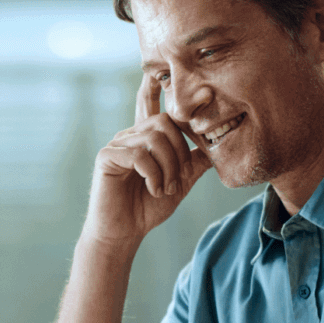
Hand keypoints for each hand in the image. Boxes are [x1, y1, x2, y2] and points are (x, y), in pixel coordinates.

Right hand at [84, 74, 212, 246]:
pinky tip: (153, 190)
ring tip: (165, 189)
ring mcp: (117, 144)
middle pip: (165, 122)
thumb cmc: (147, 208)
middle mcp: (130, 135)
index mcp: (146, 138)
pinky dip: (153, 175)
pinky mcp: (106, 157)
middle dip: (179, 152)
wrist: (124, 233)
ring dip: (168, 167)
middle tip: (178, 180)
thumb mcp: (179, 183)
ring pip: (154, 138)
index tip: (184, 91)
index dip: (161, 89)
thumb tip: (216, 146)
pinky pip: (139, 154)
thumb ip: (193, 163)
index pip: (156, 106)